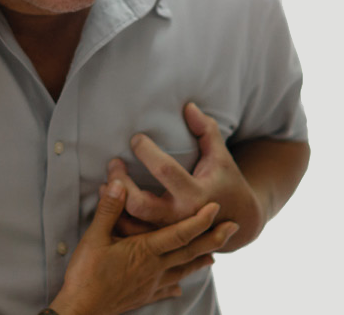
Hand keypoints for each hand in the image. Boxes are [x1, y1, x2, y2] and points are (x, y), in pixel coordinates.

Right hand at [48, 181, 236, 314]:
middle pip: (190, 252)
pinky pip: (166, 289)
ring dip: (200, 261)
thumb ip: (109, 209)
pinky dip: (176, 285)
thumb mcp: (94, 237)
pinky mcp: (143, 296)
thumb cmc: (87, 273)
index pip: (179, 233)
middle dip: (213, 238)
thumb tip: (118, 183)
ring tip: (214, 256)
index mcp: (145, 251)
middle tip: (234, 228)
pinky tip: (179, 287)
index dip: (199, 220)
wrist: (83, 309)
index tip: (216, 208)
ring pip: (182, 271)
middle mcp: (154, 267)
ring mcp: (151, 284)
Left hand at [108, 102, 264, 251]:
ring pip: (131, 223)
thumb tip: (188, 106)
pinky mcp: (160, 238)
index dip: (147, 152)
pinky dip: (118, 217)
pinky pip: (132, 232)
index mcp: (196, 194)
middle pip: (140, 204)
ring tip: (105, 182)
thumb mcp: (221, 155)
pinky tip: (110, 198)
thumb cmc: (225, 180)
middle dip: (121, 182)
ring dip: (113, 202)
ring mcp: (169, 231)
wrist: (238, 220)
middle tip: (113, 163)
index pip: (165, 171)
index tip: (135, 138)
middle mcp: (181, 216)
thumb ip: (206, 130)